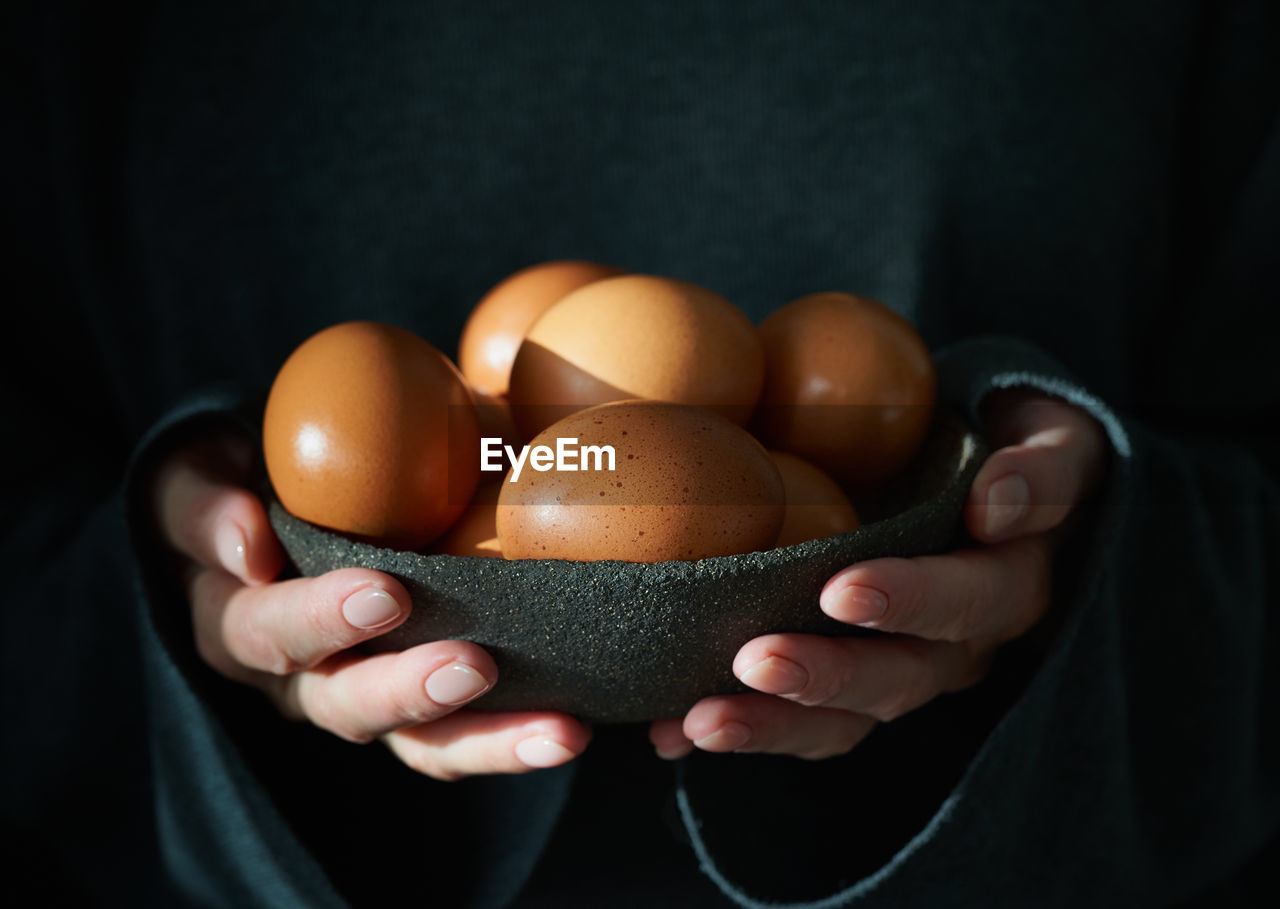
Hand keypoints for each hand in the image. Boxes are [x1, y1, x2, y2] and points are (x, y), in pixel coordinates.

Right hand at [152, 432, 590, 779]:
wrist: (290, 502)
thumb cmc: (244, 481)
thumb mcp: (199, 473)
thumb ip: (203, 503)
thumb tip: (246, 544)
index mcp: (238, 622)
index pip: (267, 633)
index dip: (320, 620)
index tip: (384, 593)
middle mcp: (301, 679)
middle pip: (346, 704)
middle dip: (409, 689)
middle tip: (472, 665)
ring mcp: (366, 698)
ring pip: (419, 743)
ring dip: (487, 740)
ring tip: (556, 732)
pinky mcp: (421, 708)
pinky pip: (463, 739)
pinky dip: (514, 740)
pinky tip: (573, 730)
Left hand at [649, 388, 1108, 759]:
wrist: (989, 487)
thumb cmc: (1007, 448)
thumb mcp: (1049, 441)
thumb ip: (1038, 469)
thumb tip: (994, 501)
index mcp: (1008, 584)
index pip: (969, 599)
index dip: (910, 601)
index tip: (841, 590)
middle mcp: (958, 646)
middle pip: (900, 676)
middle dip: (827, 674)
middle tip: (755, 660)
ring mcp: (904, 674)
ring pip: (845, 720)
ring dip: (772, 724)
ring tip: (699, 722)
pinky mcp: (851, 689)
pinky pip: (800, 724)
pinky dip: (738, 730)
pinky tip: (669, 735)